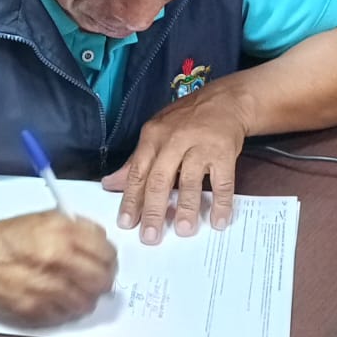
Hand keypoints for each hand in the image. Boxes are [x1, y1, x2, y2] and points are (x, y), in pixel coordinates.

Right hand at [0, 210, 117, 323]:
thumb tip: (102, 243)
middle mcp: (56, 259)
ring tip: (76, 290)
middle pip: (101, 280)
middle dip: (103, 281)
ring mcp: (45, 287)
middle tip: (97, 279)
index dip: (109, 259)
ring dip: (86, 298)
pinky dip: (66, 309)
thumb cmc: (8, 236)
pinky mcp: (34, 310)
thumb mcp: (45, 218)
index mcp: (61, 232)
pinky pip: (65, 315)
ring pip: (87, 302)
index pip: (106, 252)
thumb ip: (78, 229)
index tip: (106, 261)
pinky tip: (58, 298)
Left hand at [102, 82, 249, 244]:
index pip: (138, 172)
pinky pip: (222, 182)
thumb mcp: (157, 133)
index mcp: (153, 136)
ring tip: (183, 230)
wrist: (226, 100)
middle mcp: (175, 140)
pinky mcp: (224, 152)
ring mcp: (201, 146)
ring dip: (186, 208)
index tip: (126, 223)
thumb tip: (110, 184)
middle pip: (160, 179)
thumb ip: (135, 161)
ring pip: (191, 181)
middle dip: (154, 210)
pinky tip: (217, 221)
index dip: (131, 199)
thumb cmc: (187, 120)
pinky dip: (220, 203)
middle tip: (150, 236)